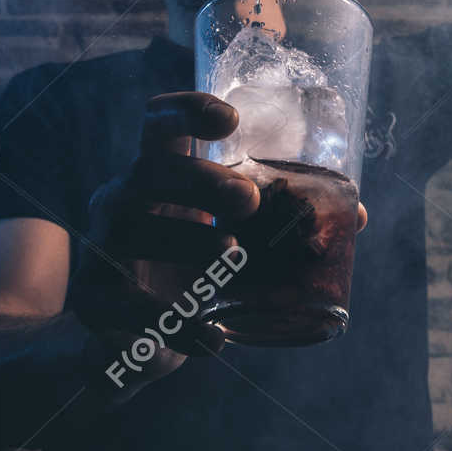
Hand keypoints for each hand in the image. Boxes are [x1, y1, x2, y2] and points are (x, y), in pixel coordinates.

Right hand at [70, 92, 252, 376]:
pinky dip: (176, 323)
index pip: (158, 123)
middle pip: (149, 171)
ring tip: (232, 258)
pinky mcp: (96, 303)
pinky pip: (131, 308)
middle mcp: (121, 202)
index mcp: (155, 176)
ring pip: (131, 231)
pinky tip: (213, 339)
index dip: (188, 109)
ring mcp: (102, 250)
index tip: (231, 120)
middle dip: (200, 179)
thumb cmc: (183, 272)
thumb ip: (277, 226)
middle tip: (249, 201)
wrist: (123, 341)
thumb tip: (354, 216)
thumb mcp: (224, 240)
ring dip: (186, 240)